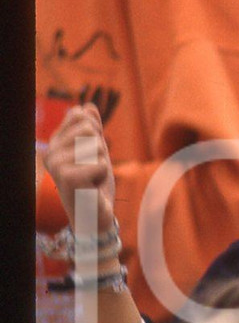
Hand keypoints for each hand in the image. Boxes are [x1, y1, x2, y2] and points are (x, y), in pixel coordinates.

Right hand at [42, 103, 115, 234]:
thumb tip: (87, 106)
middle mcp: (50, 151)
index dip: (95, 134)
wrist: (94, 216)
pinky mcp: (67, 178)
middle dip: (101, 149)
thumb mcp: (97, 151)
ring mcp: (56, 164)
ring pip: (96, 145)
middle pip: (89, 128)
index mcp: (55, 142)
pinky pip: (101, 164)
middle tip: (94, 170)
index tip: (90, 155)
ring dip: (103, 163)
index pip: (80, 115)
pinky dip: (103, 176)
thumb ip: (92, 129)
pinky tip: (92, 188)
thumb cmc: (95, 184)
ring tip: (93, 179)